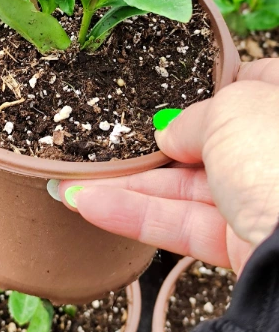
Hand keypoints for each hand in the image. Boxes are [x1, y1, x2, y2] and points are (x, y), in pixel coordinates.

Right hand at [50, 59, 278, 273]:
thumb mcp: (232, 110)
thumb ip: (192, 117)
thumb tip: (171, 136)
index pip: (250, 86)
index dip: (209, 88)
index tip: (167, 93)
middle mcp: (276, 154)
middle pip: (209, 143)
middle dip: (155, 147)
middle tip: (108, 145)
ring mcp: (263, 200)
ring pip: (188, 189)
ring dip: (129, 187)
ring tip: (73, 183)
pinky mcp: (243, 245)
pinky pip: (185, 226)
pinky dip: (137, 216)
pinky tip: (91, 206)